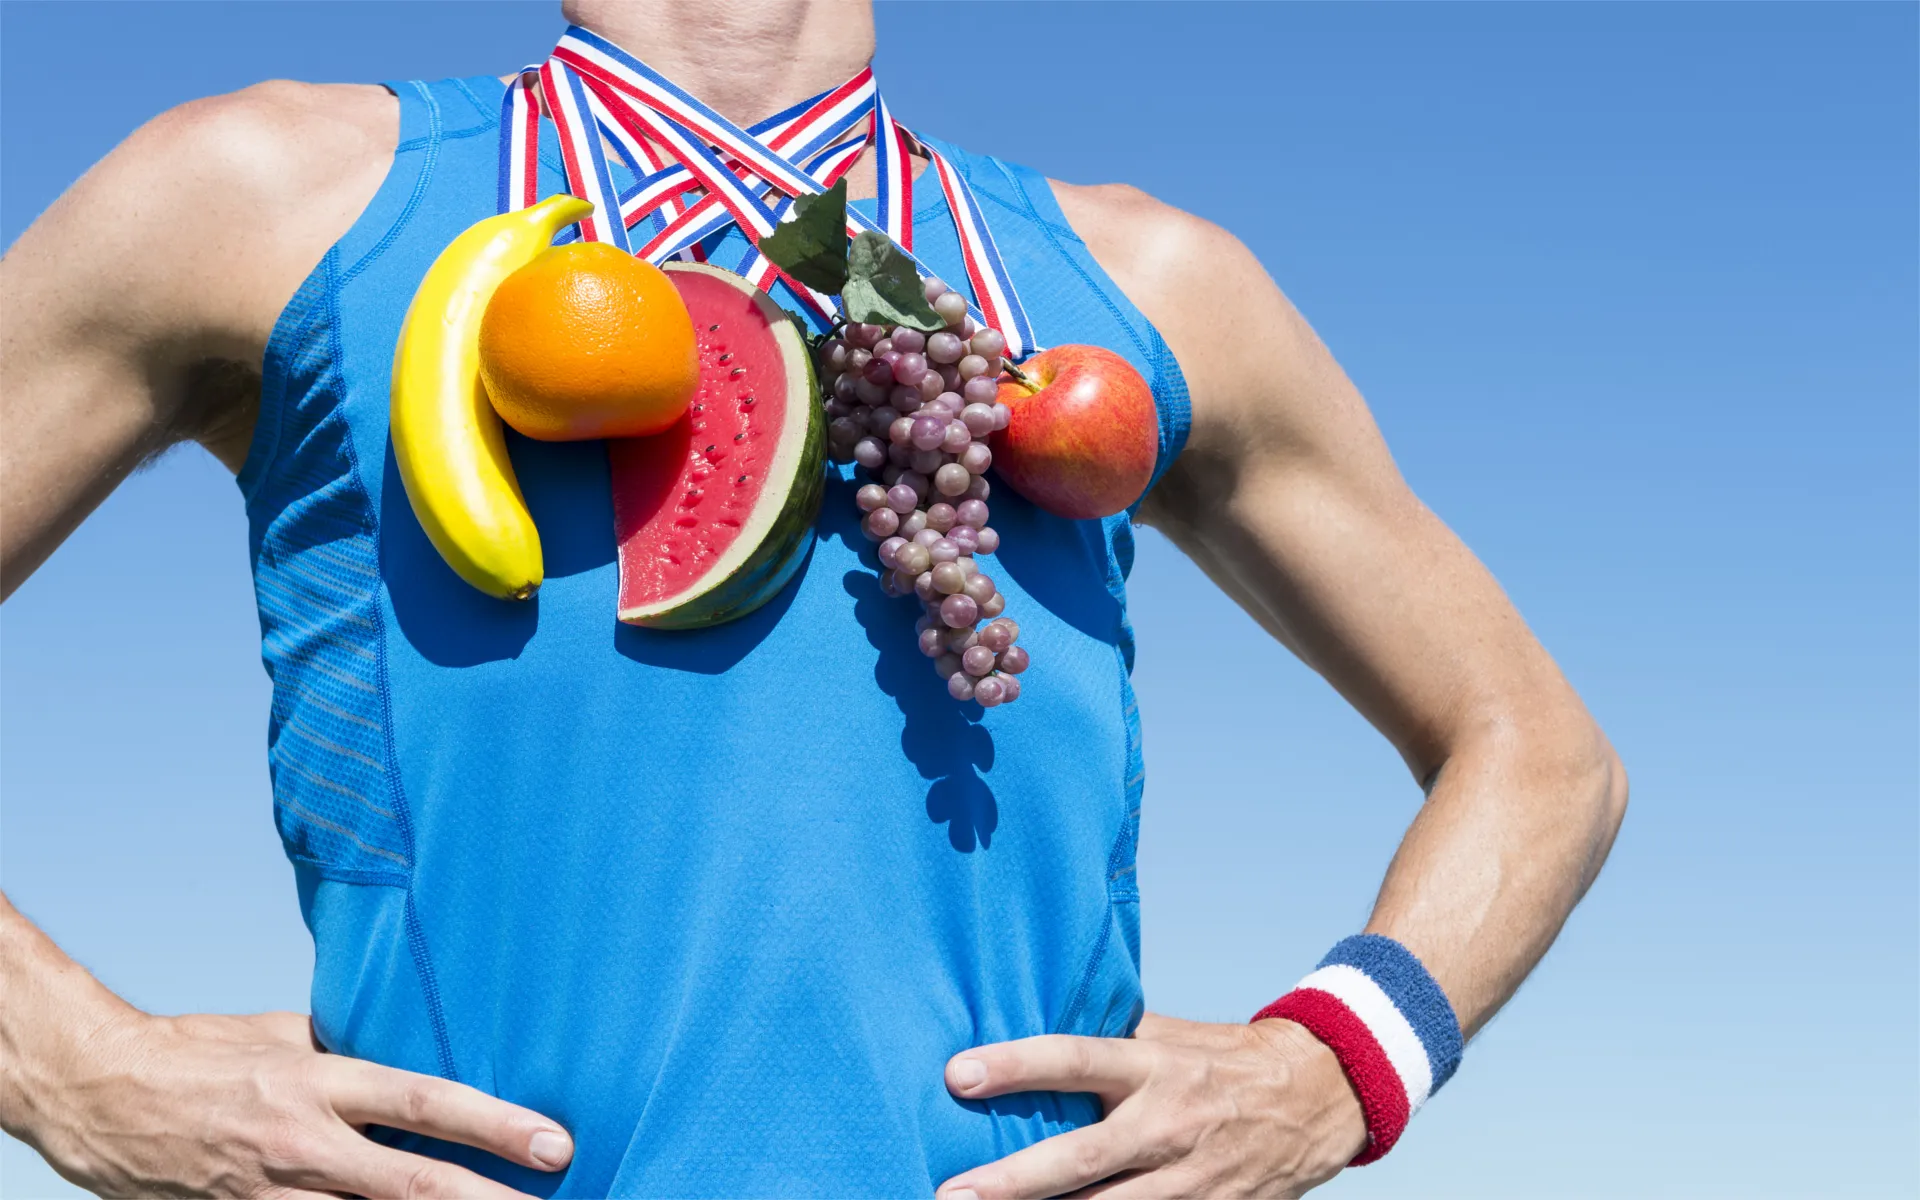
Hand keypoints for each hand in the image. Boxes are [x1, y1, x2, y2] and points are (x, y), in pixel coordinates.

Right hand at [13, 1009, 571, 1197]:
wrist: (103, 1093)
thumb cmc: (201, 1052)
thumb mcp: (286, 1033)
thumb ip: (352, 1053)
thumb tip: (414, 1052)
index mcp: (320, 1080)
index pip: (425, 1103)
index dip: (494, 1125)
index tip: (553, 1143)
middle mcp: (305, 1143)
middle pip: (413, 1185)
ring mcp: (273, 1195)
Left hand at [936, 1014, 1364, 1198]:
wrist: (1318, 1095)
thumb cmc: (1222, 1058)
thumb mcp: (1169, 1034)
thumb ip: (1107, 1037)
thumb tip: (1034, 1017)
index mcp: (1153, 1066)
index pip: (1074, 1059)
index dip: (1015, 1067)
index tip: (957, 1075)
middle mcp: (1167, 1124)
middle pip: (1079, 1159)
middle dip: (1011, 1182)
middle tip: (950, 1194)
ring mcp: (1190, 1180)